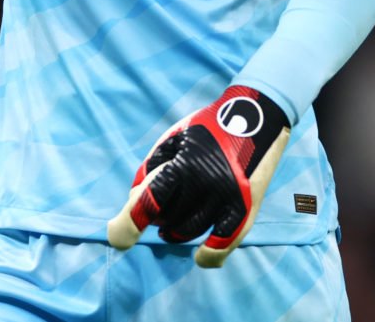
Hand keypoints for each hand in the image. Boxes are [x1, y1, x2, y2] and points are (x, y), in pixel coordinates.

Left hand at [105, 85, 290, 267]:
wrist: (257, 117)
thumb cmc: (205, 127)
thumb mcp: (171, 138)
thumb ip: (150, 169)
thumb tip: (134, 202)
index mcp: (183, 165)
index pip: (150, 202)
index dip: (129, 223)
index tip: (117, 238)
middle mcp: (206, 185)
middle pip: (167, 218)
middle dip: (155, 215)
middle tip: (160, 202)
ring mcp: (228, 199)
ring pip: (190, 231)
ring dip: (174, 231)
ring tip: (171, 222)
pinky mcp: (247, 209)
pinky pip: (225, 243)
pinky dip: (211, 255)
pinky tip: (200, 257)